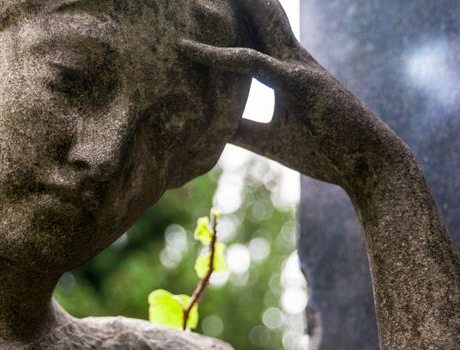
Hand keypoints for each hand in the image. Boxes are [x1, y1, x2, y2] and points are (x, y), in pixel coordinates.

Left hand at [179, 0, 406, 192]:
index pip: (251, 36)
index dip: (228, 21)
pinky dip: (222, 57)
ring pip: (259, 24)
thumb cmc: (324, 151)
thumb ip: (241, 130)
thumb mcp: (271, 141)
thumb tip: (208, 130)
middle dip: (234, 3)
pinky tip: (191, 49)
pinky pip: (254, 63)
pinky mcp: (301, 81)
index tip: (202, 8)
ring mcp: (297, 66)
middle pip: (257, 20)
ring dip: (236, 4)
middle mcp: (290, 59)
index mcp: (284, 70)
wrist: (369, 165)